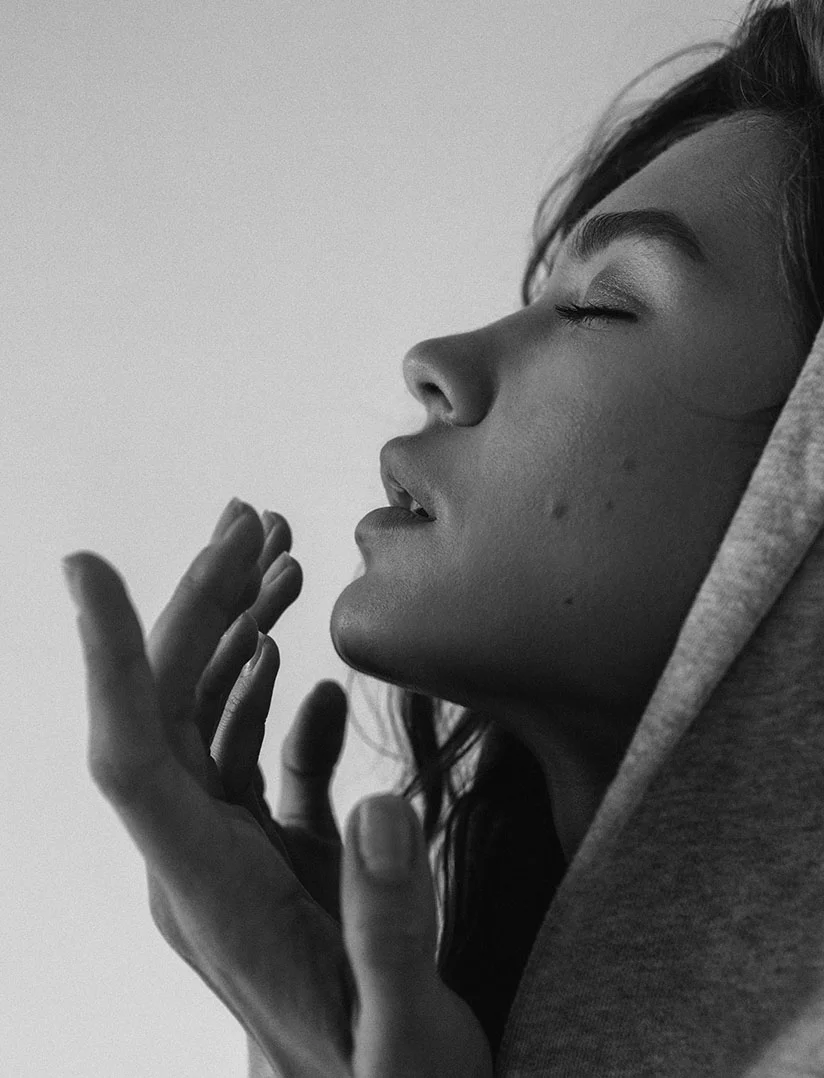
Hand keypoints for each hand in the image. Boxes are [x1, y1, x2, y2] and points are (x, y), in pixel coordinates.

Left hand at [62, 499, 493, 1076]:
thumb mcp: (404, 1033)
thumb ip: (388, 927)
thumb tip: (375, 804)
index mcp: (209, 895)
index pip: (132, 757)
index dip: (106, 659)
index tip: (86, 564)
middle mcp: (196, 863)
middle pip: (168, 709)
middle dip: (201, 604)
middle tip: (253, 519)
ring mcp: (224, 856)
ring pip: (205, 719)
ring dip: (236, 634)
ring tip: (285, 559)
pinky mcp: (263, 857)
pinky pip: (249, 757)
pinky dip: (271, 699)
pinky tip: (307, 672)